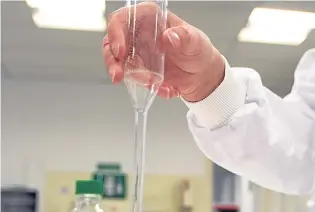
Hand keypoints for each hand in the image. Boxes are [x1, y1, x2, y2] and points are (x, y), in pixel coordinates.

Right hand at [103, 4, 224, 101]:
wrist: (201, 75)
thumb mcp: (196, 41)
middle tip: (118, 75)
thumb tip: (168, 36)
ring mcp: (137, 55)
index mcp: (148, 19)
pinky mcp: (140, 73)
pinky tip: (164, 89)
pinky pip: (135, 81)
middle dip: (112, 61)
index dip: (116, 34)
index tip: (120, 51)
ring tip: (150, 83)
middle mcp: (138, 35)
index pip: (121, 20)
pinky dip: (147, 88)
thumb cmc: (198, 51)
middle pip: (112, 44)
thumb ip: (184, 37)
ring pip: (118, 64)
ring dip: (128, 77)